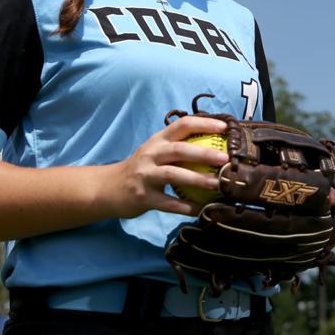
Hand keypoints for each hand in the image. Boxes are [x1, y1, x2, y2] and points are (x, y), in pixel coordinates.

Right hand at [105, 115, 229, 218]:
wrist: (108, 188)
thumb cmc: (141, 168)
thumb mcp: (154, 151)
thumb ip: (177, 146)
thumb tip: (214, 143)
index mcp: (157, 140)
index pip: (182, 125)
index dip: (204, 124)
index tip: (225, 128)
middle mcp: (151, 155)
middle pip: (179, 149)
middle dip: (204, 152)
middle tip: (225, 158)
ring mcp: (146, 176)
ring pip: (174, 175)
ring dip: (197, 179)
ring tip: (217, 184)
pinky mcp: (144, 197)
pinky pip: (169, 203)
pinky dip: (187, 207)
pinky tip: (203, 210)